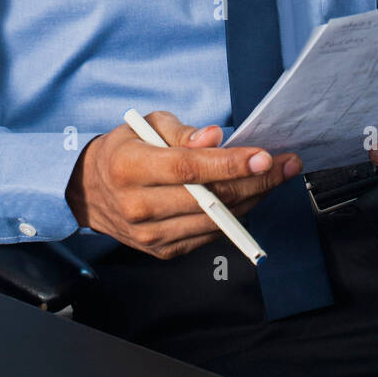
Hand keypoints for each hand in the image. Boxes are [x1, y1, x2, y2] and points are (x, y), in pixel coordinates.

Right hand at [66, 110, 302, 259]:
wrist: (90, 192)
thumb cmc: (124, 149)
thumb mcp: (147, 125)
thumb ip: (182, 131)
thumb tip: (215, 138)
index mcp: (129, 168)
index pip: (188, 169)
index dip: (230, 164)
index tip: (265, 155)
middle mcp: (138, 207)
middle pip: (209, 199)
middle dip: (256, 181)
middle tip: (288, 164)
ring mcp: (151, 235)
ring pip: (215, 221)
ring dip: (253, 199)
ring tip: (277, 177)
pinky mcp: (163, 251)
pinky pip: (209, 235)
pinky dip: (235, 216)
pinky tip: (251, 195)